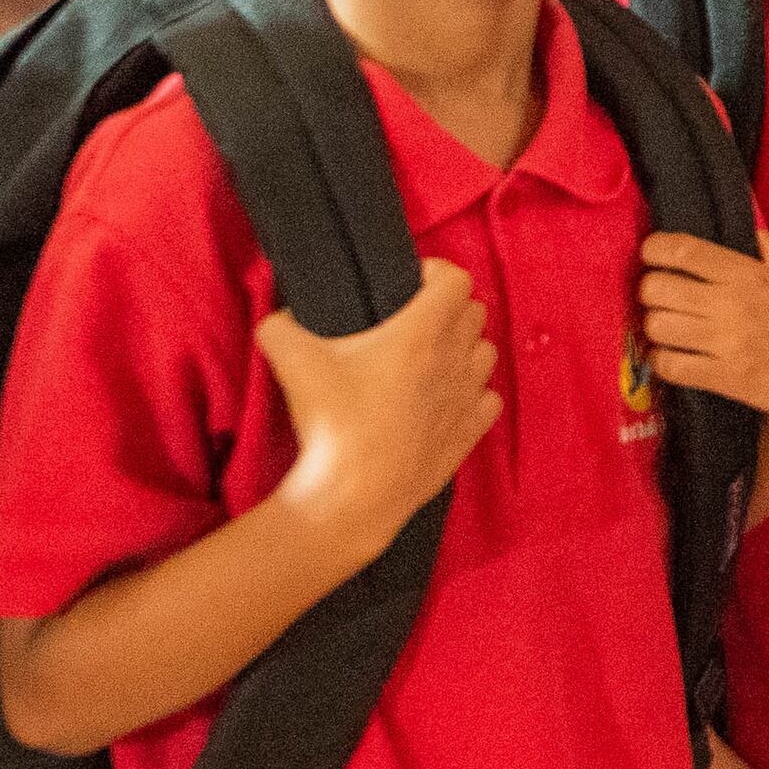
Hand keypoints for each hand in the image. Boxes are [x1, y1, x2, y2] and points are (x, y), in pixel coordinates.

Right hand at [252, 261, 499, 561]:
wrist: (355, 495)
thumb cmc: (331, 424)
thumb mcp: (290, 360)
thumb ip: (279, 326)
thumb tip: (279, 318)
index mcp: (421, 332)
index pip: (456, 280)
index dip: (437, 273)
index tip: (412, 283)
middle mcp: (454, 360)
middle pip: (475, 313)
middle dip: (450, 309)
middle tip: (417, 320)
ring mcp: (466, 399)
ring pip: (487, 353)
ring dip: (466, 349)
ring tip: (433, 359)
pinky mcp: (469, 435)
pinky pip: (489, 399)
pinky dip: (474, 393)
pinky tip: (446, 400)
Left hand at [637, 229, 768, 436]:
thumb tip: (751, 231)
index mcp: (749, 274)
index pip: (684, 250)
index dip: (655, 248)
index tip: (652, 254)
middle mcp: (733, 304)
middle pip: (657, 288)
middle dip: (650, 290)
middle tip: (659, 296)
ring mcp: (727, 343)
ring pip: (658, 327)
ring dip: (655, 327)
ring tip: (665, 328)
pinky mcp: (726, 378)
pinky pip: (671, 366)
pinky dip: (663, 361)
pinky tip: (671, 358)